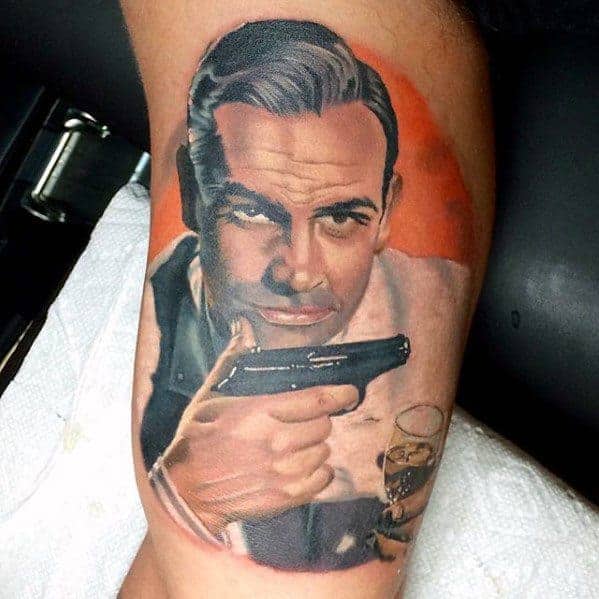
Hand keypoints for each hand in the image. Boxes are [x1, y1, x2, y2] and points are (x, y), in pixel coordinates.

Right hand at [162, 318, 357, 534]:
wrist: (186, 492)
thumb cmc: (197, 439)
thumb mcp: (209, 396)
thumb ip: (232, 362)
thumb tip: (244, 329)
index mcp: (260, 412)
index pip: (317, 400)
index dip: (340, 394)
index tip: (348, 392)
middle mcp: (277, 442)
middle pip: (324, 425)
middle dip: (317, 419)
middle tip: (301, 420)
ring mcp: (283, 472)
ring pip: (324, 451)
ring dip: (315, 445)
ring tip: (295, 444)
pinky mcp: (285, 497)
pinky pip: (323, 478)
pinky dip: (318, 471)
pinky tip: (301, 465)